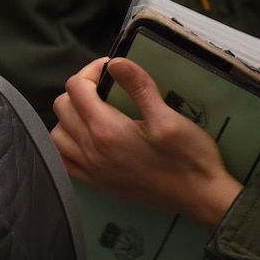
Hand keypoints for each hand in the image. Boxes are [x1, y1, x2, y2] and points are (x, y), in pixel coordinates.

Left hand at [51, 56, 242, 230]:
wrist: (201, 197)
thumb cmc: (188, 156)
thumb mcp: (167, 117)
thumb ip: (139, 87)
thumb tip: (115, 63)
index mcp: (106, 131)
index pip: (76, 88)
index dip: (91, 70)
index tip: (110, 69)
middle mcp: (92, 152)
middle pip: (62, 107)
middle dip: (79, 89)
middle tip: (105, 87)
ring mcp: (94, 172)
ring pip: (58, 136)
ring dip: (70, 117)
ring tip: (94, 110)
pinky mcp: (100, 185)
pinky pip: (66, 162)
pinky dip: (69, 145)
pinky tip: (89, 139)